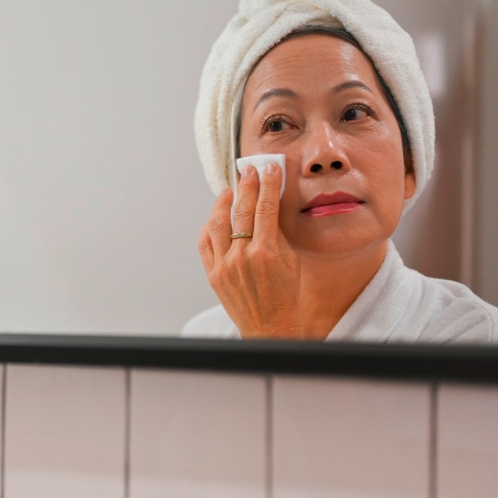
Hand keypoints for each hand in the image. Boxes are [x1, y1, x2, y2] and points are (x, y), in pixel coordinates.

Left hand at [197, 163, 301, 337]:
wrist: (271, 329)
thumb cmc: (287, 297)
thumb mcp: (292, 262)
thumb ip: (278, 234)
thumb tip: (269, 205)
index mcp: (267, 253)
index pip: (266, 208)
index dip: (267, 184)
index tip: (269, 168)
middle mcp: (242, 257)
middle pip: (241, 210)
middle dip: (246, 186)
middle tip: (249, 171)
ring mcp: (224, 266)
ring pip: (218, 224)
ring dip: (223, 203)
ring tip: (229, 190)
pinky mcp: (213, 274)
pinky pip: (206, 243)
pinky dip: (209, 227)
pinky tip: (215, 216)